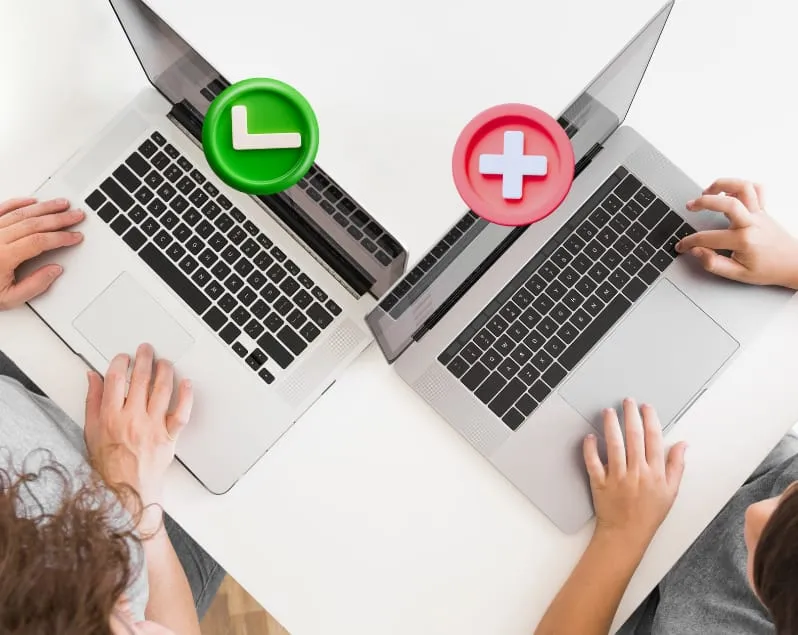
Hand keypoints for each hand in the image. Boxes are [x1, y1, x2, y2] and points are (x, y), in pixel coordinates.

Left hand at [0, 197, 83, 309]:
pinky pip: (2, 209)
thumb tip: (55, 271)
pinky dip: (18, 203)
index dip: (61, 238)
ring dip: (44, 208)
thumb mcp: (9, 299)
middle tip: (76, 216)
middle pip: (33, 224)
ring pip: (20, 214)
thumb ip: (35, 285)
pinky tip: (32, 201)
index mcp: (3, 257)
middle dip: (59, 219)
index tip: (75, 237)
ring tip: (61, 205)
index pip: (39, 242)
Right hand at [84, 343, 192, 516]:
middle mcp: (132, 419)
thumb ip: (93, 401)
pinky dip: (187, 396)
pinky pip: (181, 413)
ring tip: (165, 362)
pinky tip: (187, 383)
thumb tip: (93, 377)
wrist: (126, 492)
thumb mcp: (90, 431)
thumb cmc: (108, 464)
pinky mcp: (169, 437)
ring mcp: (152, 427)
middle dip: (144, 359)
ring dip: (165, 371)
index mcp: (110, 416)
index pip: (116, 378)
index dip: (121, 362)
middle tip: (147, 350)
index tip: (124, 356)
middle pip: (140, 379)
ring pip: (162, 390)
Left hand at [583, 399, 686, 548]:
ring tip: (609, 412)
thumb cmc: (649, 514)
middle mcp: (637, 472)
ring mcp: (617, 477)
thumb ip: (676, 466)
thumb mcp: (671, 491)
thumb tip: (682, 444)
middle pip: (634, 437)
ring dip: (611, 426)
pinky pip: (593, 463)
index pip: (654, 439)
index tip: (646, 407)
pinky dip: (590, 449)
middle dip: (631, 415)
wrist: (626, 534)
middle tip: (627, 402)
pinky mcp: (600, 483)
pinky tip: (590, 436)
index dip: (650, 420)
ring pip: (614, 446)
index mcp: (655, 473)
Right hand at [675, 179, 797, 288]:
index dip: (689, 242)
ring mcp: (759, 214)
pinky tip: (729, 193)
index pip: (707, 238)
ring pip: (743, 187)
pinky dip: (741, 186)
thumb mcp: (737, 274)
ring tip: (707, 191)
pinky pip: (756, 189)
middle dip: (703, 202)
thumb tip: (696, 252)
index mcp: (743, 240)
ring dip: (723, 184)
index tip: (682, 245)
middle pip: (726, 203)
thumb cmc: (768, 269)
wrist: (793, 264)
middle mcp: (752, 223)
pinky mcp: (763, 210)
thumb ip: (713, 264)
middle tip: (690, 206)